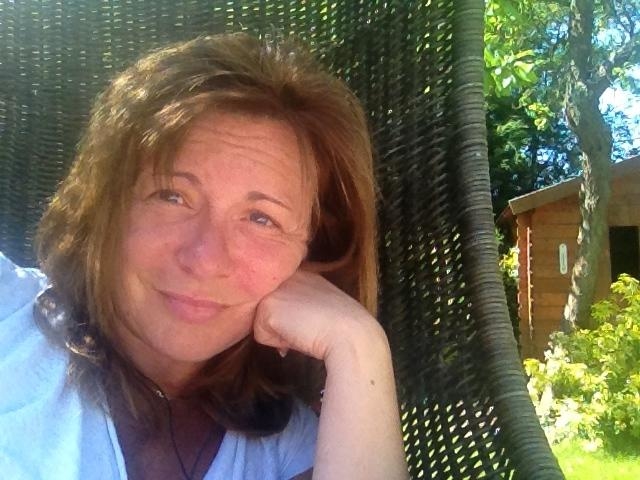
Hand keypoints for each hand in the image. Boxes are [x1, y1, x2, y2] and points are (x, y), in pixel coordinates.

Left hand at [252, 270, 385, 361]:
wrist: (350, 334)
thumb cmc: (343, 328)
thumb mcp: (322, 306)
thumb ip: (300, 307)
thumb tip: (284, 330)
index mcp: (302, 272)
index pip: (281, 299)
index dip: (291, 317)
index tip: (312, 321)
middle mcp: (286, 275)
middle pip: (268, 311)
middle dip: (281, 324)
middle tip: (307, 326)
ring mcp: (275, 288)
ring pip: (261, 323)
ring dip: (279, 334)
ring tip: (303, 331)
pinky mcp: (267, 306)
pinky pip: (261, 336)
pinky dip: (276, 342)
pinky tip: (298, 336)